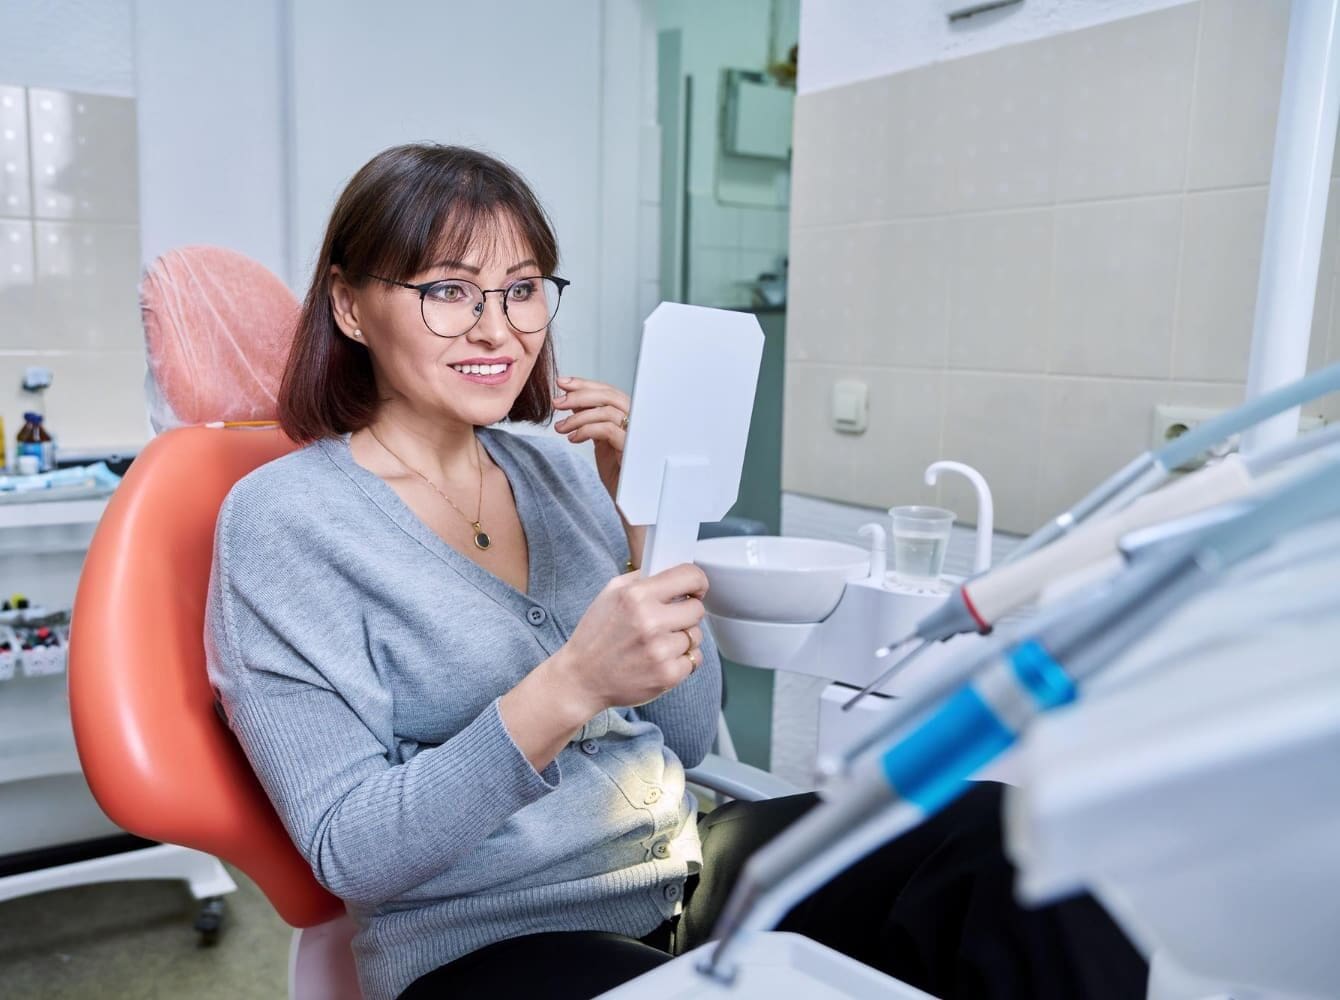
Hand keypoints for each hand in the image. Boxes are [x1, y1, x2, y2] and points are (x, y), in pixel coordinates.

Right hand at [551, 562, 708, 710]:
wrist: (582, 678)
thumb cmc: (596, 636)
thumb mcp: (610, 594)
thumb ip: (642, 579)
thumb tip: (673, 572)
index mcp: (636, 595)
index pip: (690, 576)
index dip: (697, 582)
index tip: (696, 589)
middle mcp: (649, 621)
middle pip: (697, 609)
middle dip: (686, 613)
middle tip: (668, 621)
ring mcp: (660, 650)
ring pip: (696, 636)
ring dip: (682, 639)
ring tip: (658, 643)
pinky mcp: (667, 675)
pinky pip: (694, 659)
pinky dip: (682, 660)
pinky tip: (661, 660)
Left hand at [552, 375, 629, 501]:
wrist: (629, 500)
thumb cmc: (617, 473)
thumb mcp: (600, 441)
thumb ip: (589, 419)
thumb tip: (570, 400)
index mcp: (629, 416)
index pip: (607, 390)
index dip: (584, 383)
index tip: (561, 382)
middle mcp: (636, 420)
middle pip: (609, 395)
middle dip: (579, 394)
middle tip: (556, 402)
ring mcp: (637, 433)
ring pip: (606, 411)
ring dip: (577, 417)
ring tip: (560, 428)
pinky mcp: (632, 447)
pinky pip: (607, 430)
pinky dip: (586, 430)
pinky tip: (572, 439)